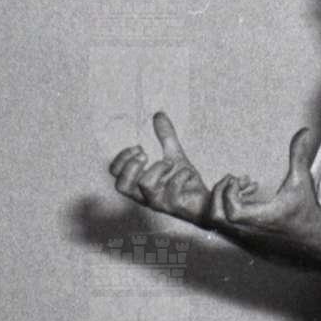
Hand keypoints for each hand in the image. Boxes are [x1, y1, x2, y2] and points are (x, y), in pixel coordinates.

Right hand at [109, 110, 210, 224]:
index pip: (116, 176)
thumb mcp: (174, 156)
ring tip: (170, 163)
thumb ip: (165, 137)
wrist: (205, 201)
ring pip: (145, 185)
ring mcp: (159, 202)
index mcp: (139, 185)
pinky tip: (189, 173)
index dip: (121, 160)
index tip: (139, 148)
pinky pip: (174, 188)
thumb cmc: (185, 182)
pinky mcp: (175, 206)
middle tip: (146, 155)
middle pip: (121, 186)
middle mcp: (145, 196)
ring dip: (158, 167)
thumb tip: (158, 114)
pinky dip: (182, 175)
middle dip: (131, 165)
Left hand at [211, 128, 320, 244]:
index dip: (229, 193)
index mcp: (261, 218)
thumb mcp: (302, 179)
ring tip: (236, 186)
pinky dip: (226, 208)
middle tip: (230, 180)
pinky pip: (225, 224)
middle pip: (216, 219)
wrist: (311, 236)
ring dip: (221, 201)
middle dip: (218, 195)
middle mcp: (249, 229)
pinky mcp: (244, 234)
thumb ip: (299, 154)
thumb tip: (304, 131)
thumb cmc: (305, 209)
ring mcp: (244, 233)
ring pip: (218, 223)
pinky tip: (243, 195)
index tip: (238, 179)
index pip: (231, 212)